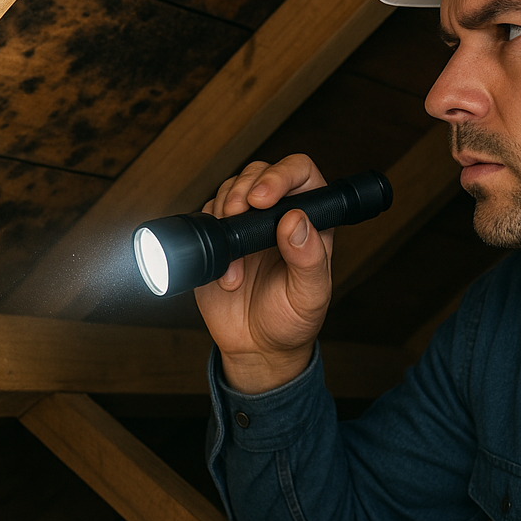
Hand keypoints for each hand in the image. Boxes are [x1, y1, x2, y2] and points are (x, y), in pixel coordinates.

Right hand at [195, 154, 332, 393]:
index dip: (281, 175)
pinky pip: (208, 217)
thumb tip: (296, 220)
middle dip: (243, 188)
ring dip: (226, 211)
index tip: (263, 198)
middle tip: (239, 213)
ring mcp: (248, 225)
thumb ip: (310, 259)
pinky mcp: (221, 238)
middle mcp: (279, 215)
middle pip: (260, 172)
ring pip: (231, 189)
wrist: (255, 347)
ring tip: (236, 255)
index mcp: (311, 220)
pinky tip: (225, 270)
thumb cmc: (291, 321)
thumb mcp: (310, 296)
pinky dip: (211, 235)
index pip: (300, 173)